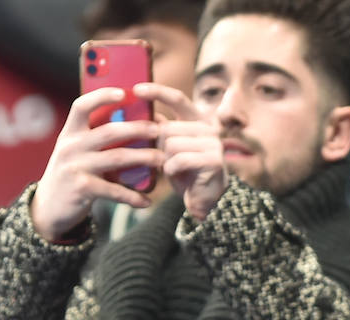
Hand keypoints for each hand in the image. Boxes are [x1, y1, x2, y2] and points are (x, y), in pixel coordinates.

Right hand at [30, 87, 165, 242]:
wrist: (48, 209)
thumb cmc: (70, 176)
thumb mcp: (75, 153)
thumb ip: (94, 139)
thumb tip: (132, 124)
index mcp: (70, 133)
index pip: (82, 106)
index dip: (102, 96)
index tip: (124, 92)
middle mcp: (71, 147)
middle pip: (109, 131)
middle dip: (137, 129)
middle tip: (158, 130)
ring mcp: (75, 167)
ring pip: (117, 158)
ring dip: (143, 158)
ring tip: (161, 160)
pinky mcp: (82, 189)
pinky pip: (114, 190)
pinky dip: (132, 196)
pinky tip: (146, 200)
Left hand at [136, 82, 227, 221]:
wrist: (202, 200)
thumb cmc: (184, 173)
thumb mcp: (168, 148)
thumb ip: (159, 129)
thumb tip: (138, 110)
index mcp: (198, 121)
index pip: (178, 99)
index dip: (157, 92)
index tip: (136, 89)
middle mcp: (209, 128)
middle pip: (168, 127)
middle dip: (160, 146)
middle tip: (166, 159)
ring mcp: (213, 143)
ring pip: (172, 144)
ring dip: (166, 160)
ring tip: (174, 168)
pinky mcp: (214, 160)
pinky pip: (179, 159)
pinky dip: (172, 169)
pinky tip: (176, 174)